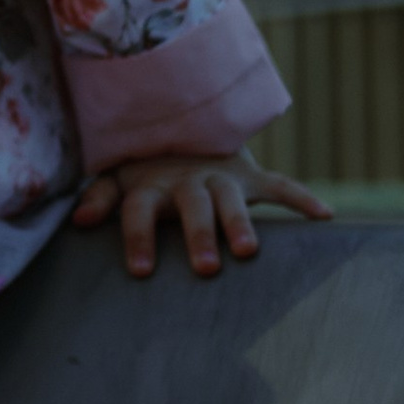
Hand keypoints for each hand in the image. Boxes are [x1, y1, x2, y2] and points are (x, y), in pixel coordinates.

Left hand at [73, 148, 332, 278]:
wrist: (184, 130)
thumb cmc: (144, 171)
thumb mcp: (117, 178)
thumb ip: (99, 198)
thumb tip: (79, 221)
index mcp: (151, 186)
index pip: (140, 211)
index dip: (139, 238)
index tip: (142, 272)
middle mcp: (187, 181)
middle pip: (192, 208)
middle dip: (200, 236)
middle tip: (207, 268)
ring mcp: (221, 178)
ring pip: (232, 200)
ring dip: (240, 223)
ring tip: (250, 251)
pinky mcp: (250, 176)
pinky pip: (280, 186)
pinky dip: (301, 199)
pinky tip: (324, 216)